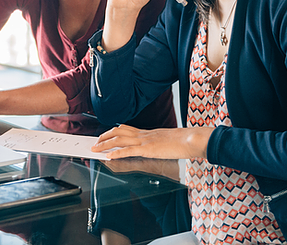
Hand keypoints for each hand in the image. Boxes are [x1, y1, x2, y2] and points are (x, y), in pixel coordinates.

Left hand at [91, 124, 212, 159]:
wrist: (190, 139)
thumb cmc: (182, 141)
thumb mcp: (166, 140)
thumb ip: (157, 142)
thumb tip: (155, 146)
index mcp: (147, 132)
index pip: (125, 129)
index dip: (113, 132)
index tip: (105, 135)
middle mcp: (143, 134)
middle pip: (118, 131)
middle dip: (105, 136)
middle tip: (96, 141)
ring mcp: (144, 141)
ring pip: (119, 139)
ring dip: (105, 144)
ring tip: (96, 148)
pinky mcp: (148, 149)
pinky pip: (128, 150)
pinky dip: (117, 153)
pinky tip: (109, 156)